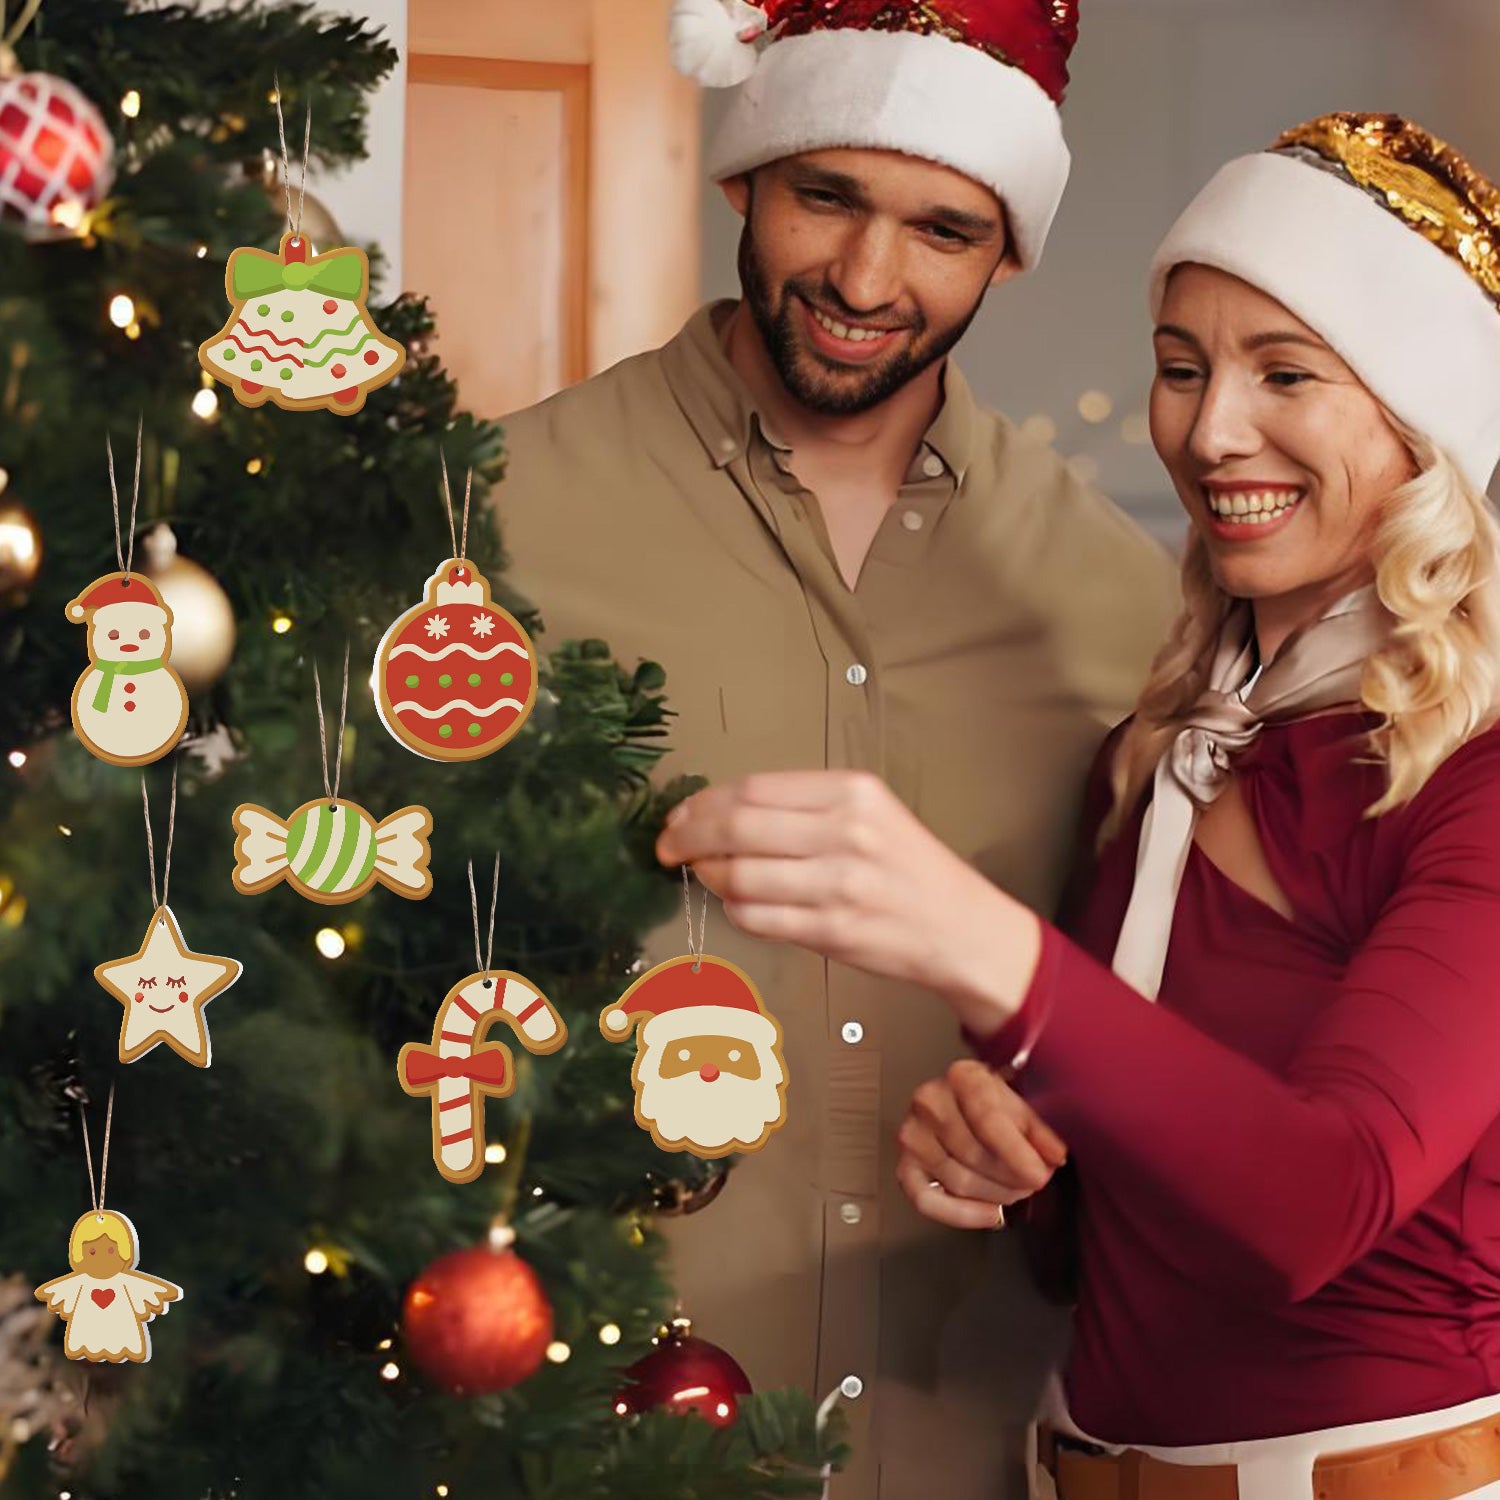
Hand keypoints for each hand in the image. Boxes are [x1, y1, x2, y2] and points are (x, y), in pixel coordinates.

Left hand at [655, 771, 1039, 1027]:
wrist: (962, 928)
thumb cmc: (910, 869)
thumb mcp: (869, 813)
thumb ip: (803, 808)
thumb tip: (719, 812)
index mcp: (852, 792)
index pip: (753, 788)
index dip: (703, 803)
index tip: (680, 815)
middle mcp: (845, 833)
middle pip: (737, 826)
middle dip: (687, 836)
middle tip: (667, 846)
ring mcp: (839, 885)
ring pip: (739, 876)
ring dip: (709, 877)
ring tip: (705, 875)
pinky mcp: (832, 932)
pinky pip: (757, 918)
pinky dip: (735, 910)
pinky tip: (737, 903)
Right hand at [896, 1059, 1067, 1230]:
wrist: (965, 1103)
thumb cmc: (996, 1103)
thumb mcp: (1023, 1104)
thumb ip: (1041, 1129)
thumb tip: (1054, 1156)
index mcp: (962, 1076)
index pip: (987, 1119)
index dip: (1016, 1153)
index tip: (1039, 1174)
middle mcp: (929, 1101)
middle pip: (973, 1155)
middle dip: (1011, 1178)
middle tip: (1033, 1182)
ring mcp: (913, 1134)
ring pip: (958, 1181)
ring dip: (996, 1196)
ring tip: (1016, 1190)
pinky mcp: (905, 1165)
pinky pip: (928, 1201)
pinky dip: (962, 1215)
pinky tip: (991, 1214)